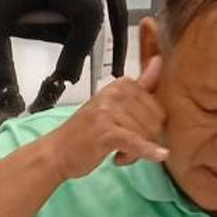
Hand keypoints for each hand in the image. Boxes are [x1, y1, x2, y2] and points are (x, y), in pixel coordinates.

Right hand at [43, 56, 165, 177]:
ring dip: (135, 152)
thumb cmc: (85, 132)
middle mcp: (116, 94)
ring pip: (145, 136)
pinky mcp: (106, 132)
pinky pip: (136, 143)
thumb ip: (141, 85)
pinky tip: (158, 155)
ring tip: (116, 152)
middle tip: (123, 147)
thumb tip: (159, 61)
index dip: (149, 126)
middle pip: (154, 122)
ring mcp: (110, 112)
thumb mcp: (113, 104)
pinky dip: (148, 151)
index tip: (131, 133)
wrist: (56, 152)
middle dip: (144, 141)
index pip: (157, 108)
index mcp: (121, 85)